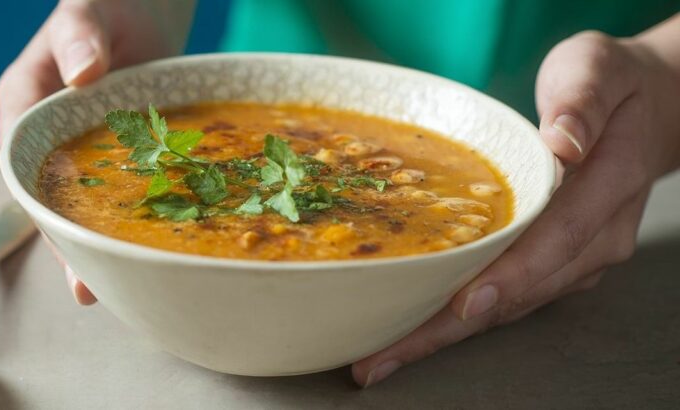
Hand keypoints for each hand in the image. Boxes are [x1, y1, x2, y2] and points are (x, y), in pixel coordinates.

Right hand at [0, 0, 195, 304]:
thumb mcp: (88, 8)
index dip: (36, 203)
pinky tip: (150, 247)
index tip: (58, 237)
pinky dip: (129, 217)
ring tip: (115, 283)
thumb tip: (81, 74)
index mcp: (23, 100)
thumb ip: (79, 35)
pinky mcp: (114, 152)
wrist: (143, 3)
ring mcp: (78, 146)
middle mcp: (44, 132)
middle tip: (85, 288)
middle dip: (65, 242)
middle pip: (47, 193)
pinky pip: (117, 189)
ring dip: (95, 240)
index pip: (18, 159)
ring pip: (80, 200)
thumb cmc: (107, 0)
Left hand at [352, 18, 679, 386]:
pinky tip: (409, 331)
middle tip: (382, 356)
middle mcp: (597, 236)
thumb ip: (581, 101)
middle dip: (449, 328)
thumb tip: (563, 143)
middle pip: (521, 290)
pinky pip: (505, 296)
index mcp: (609, 185)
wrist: (645, 112)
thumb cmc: (610, 86)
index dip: (510, 275)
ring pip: (509, 305)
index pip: (557, 239)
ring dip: (443, 334)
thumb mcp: (595, 69)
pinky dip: (456, 317)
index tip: (466, 303)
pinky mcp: (556, 265)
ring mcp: (578, 258)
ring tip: (379, 356)